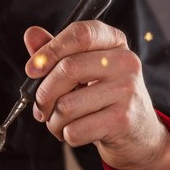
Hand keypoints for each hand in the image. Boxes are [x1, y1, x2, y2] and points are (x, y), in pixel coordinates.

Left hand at [23, 21, 169, 169]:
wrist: (138, 134)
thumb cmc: (104, 98)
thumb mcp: (84, 70)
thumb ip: (57, 53)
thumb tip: (31, 35)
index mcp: (114, 43)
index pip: (80, 34)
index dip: (50, 50)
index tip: (32, 70)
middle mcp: (125, 62)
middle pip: (67, 70)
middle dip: (43, 94)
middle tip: (41, 107)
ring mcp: (126, 91)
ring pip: (66, 105)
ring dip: (53, 120)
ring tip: (60, 122)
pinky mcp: (122, 120)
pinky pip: (74, 130)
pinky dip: (65, 135)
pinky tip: (75, 132)